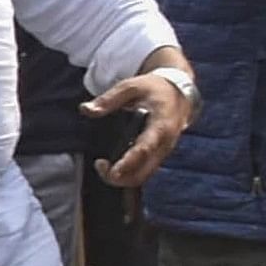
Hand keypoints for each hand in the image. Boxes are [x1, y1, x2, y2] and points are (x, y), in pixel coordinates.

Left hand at [90, 63, 193, 187]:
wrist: (179, 94)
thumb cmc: (154, 89)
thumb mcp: (131, 86)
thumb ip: (109, 99)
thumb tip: (86, 109)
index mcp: (160, 126)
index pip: (145, 149)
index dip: (128, 162)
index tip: (112, 171)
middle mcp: (165, 144)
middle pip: (143, 172)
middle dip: (120, 177)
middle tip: (99, 164)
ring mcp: (163, 152)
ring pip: (143, 176)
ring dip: (121, 178)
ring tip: (101, 164)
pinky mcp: (158, 156)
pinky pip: (143, 172)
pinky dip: (127, 174)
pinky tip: (112, 165)